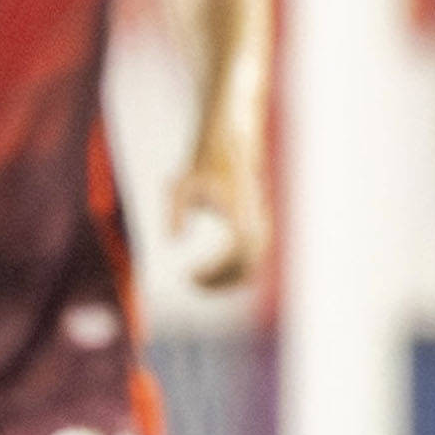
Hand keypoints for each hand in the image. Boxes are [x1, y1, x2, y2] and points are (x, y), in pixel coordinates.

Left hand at [170, 139, 267, 288]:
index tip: (189, 276)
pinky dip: (232, 274)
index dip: (216, 271)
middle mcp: (257, 223)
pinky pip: (251, 262)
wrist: (229, 150)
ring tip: (196, 282)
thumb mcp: (180, 187)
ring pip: (251, 268)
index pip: (235, 255)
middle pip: (246, 268)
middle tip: (190, 284)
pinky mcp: (260, 231)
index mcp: (241, 214)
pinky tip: (208, 276)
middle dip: (219, 282)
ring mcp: (262, 228)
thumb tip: (172, 241)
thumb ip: (175, 211)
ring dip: (226, 281)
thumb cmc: (201, 169)